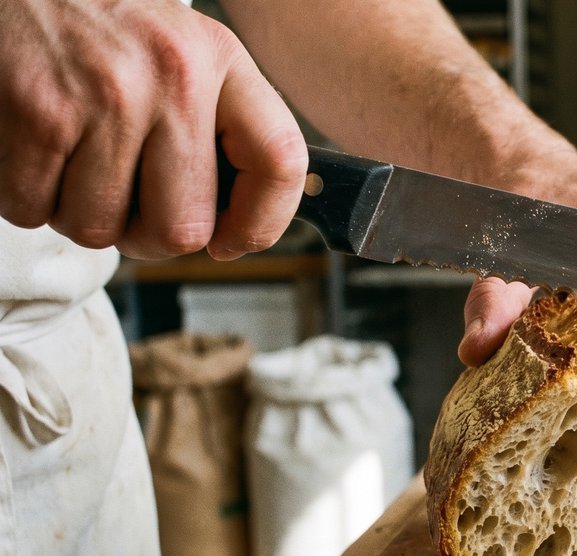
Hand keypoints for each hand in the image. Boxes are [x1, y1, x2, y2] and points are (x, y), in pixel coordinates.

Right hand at [0, 0, 306, 259]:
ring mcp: (106, 96)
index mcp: (219, 60)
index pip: (280, 162)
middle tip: (126, 203)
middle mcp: (174, 77)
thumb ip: (217, 123)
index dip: (261, 223)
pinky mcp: (39, 112)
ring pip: (100, 229)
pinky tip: (36, 152)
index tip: (231, 242)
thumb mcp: (183, 50)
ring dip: (79, 213)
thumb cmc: (102, 23)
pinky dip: (28, 197)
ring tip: (73, 161)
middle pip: (182, 229)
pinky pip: (34, 208)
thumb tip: (232, 221)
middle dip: (147, 236)